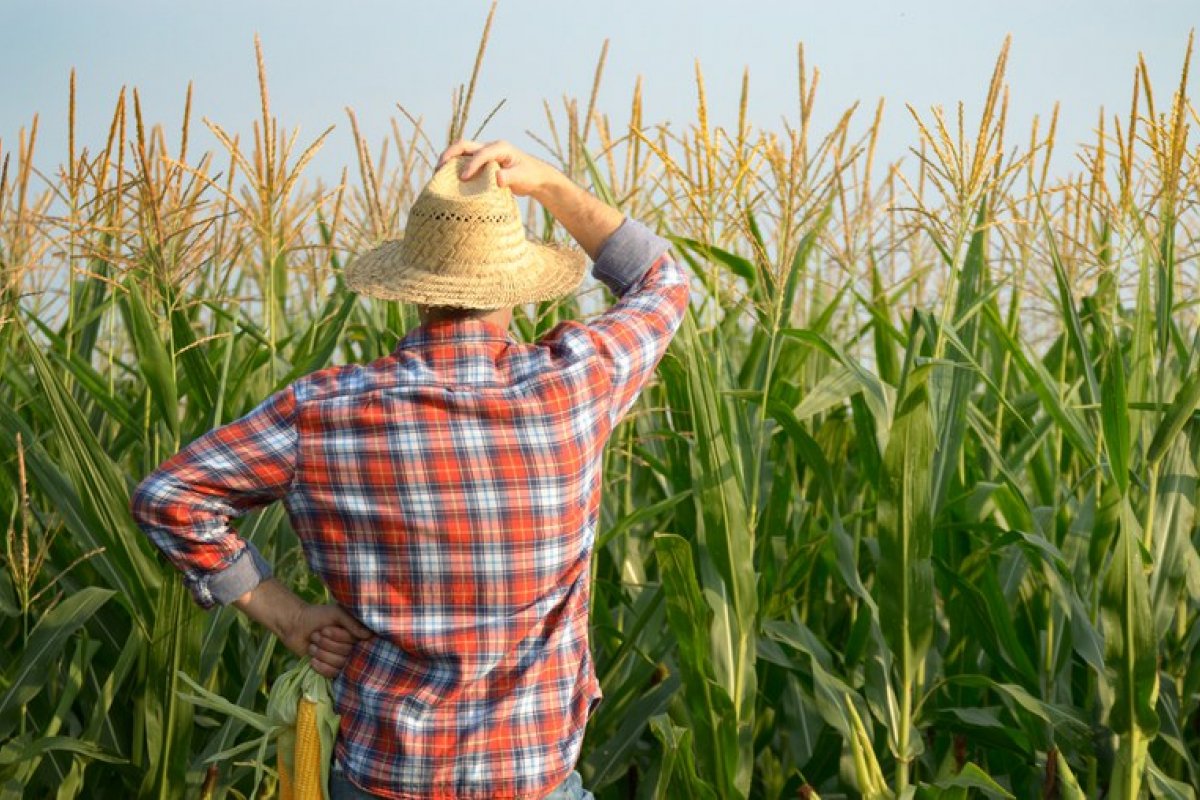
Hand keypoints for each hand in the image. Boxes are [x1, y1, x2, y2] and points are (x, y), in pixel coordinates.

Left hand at [281, 603, 373, 678]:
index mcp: (355, 634)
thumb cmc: (317, 616)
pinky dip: (321, 666)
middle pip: (346, 653)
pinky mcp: (330, 669)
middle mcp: (351, 647)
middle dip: (327, 644)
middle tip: (315, 635)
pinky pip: (332, 673)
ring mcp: (340, 659)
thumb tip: (369, 636)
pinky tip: (312, 659)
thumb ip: (352, 623)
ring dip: (321, 654)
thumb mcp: (336, 613)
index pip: (355, 642)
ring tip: (312, 645)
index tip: (325, 629)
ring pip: (339, 663)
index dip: (338, 637)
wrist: (296, 626)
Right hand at [436, 139, 564, 199]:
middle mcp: (489, 147)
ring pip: (461, 153)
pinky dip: (454, 169)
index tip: (463, 178)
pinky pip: (464, 163)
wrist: (536, 177)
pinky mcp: (481, 164)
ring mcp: (484, 155)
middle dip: (449, 155)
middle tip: (438, 170)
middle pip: (464, 145)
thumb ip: (510, 177)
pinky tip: (447, 181)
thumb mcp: (523, 177)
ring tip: (437, 175)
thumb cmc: (530, 175)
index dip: (471, 164)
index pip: (480, 153)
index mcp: (500, 147)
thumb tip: (498, 179)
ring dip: (448, 162)